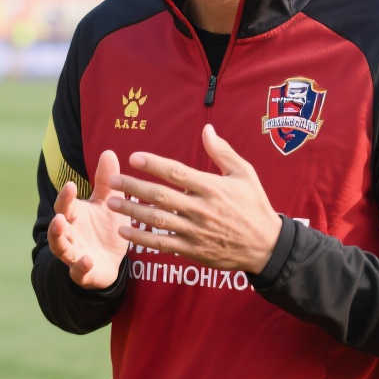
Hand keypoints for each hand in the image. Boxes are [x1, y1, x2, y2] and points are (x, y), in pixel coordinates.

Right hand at [47, 150, 129, 288]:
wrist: (110, 259)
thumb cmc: (105, 227)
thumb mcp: (109, 203)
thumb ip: (107, 181)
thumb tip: (108, 152)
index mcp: (74, 216)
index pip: (66, 205)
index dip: (66, 197)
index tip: (71, 185)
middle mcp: (70, 234)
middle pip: (58, 229)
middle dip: (56, 224)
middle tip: (59, 216)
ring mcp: (74, 254)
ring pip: (61, 249)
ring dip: (59, 242)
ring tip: (62, 233)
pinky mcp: (84, 273)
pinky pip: (78, 271)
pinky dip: (81, 267)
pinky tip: (87, 260)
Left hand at [106, 123, 281, 272]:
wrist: (266, 246)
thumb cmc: (254, 205)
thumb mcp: (245, 173)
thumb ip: (223, 152)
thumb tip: (207, 129)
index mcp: (212, 187)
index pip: (177, 173)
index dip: (154, 164)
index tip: (134, 157)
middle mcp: (201, 209)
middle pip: (161, 196)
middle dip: (134, 187)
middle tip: (112, 180)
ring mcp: (196, 231)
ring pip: (158, 220)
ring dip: (133, 211)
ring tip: (112, 203)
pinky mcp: (193, 250)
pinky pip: (162, 244)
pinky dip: (142, 239)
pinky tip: (124, 231)